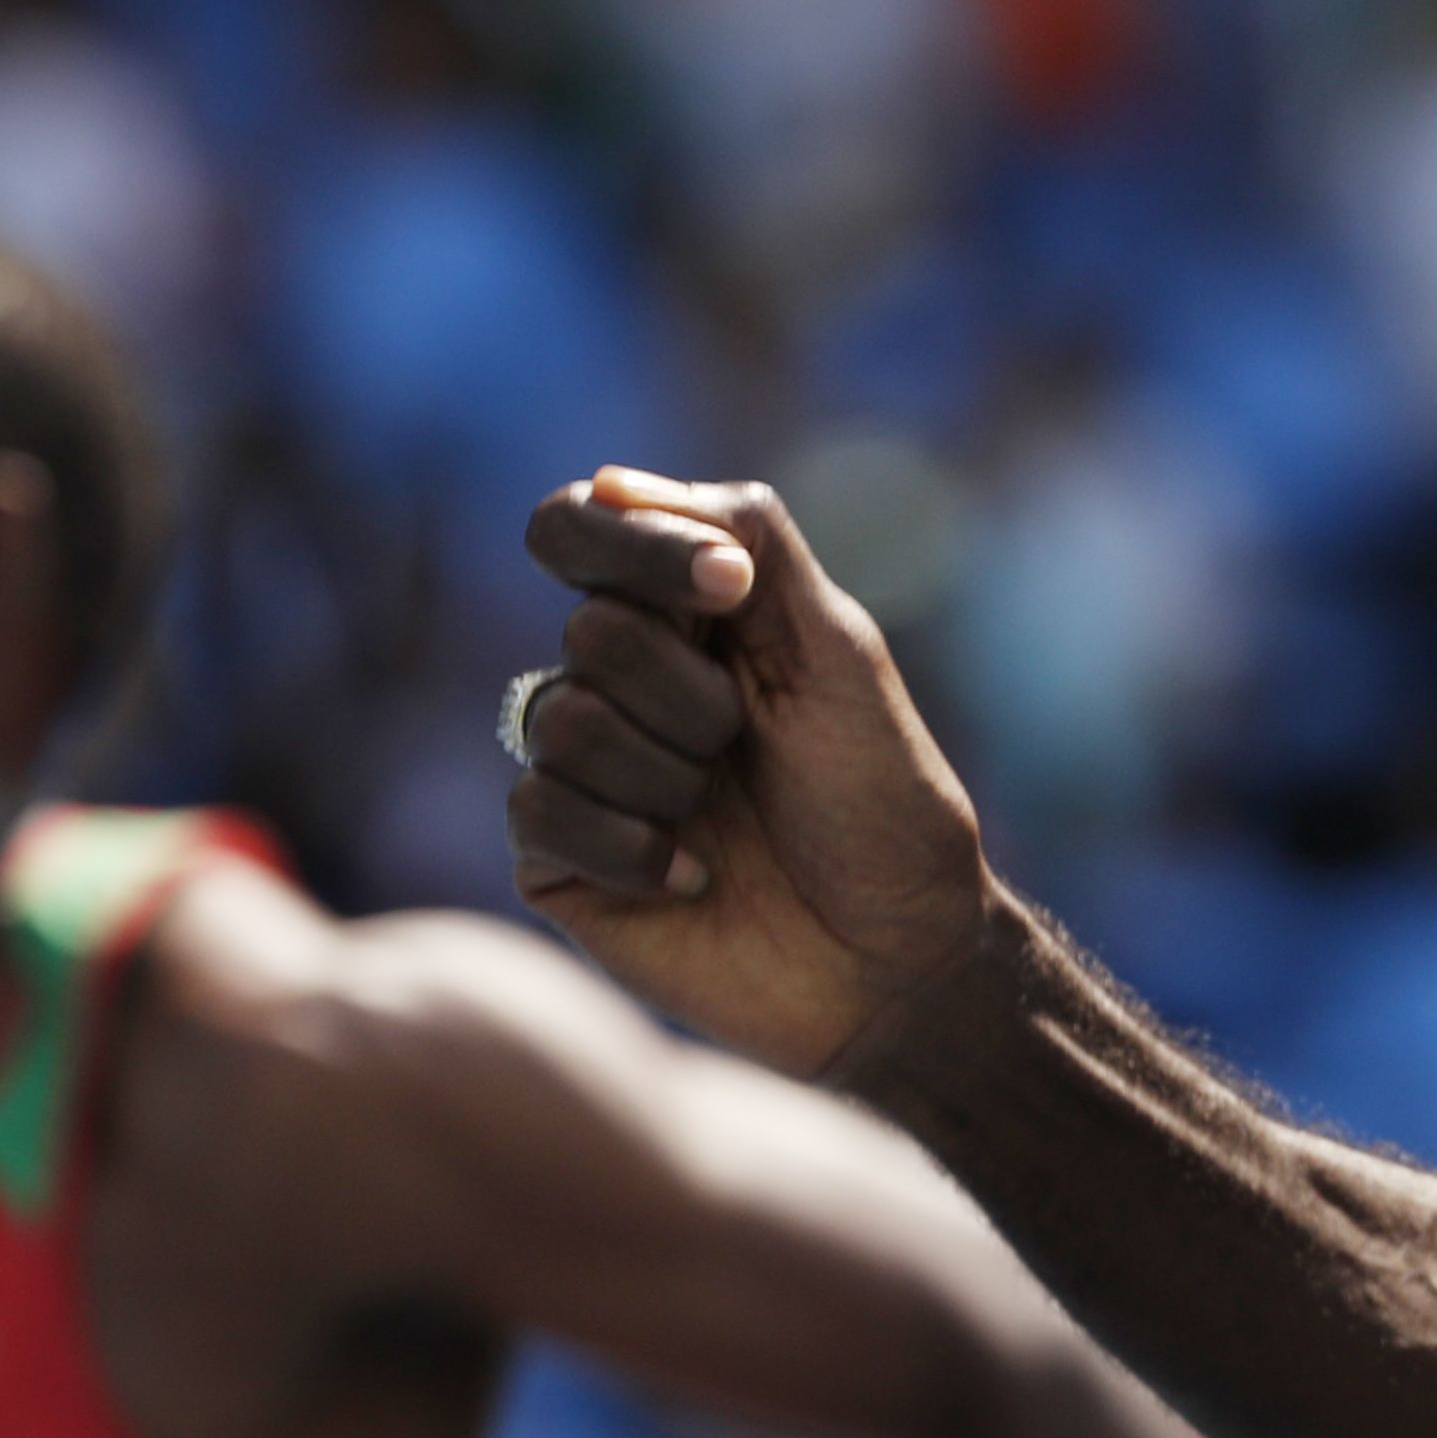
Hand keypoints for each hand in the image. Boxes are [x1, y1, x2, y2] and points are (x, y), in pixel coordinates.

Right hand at [507, 469, 997, 1073]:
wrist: (898, 957)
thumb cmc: (883, 802)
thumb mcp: (840, 653)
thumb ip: (752, 543)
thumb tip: (612, 480)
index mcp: (683, 614)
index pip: (581, 525)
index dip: (633, 546)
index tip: (728, 588)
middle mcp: (619, 681)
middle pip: (591, 629)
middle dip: (695, 693)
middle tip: (752, 747)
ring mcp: (582, 769)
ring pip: (562, 718)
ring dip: (671, 774)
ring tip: (729, 820)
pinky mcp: (558, 858)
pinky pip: (538, 810)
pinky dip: (635, 845)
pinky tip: (698, 878)